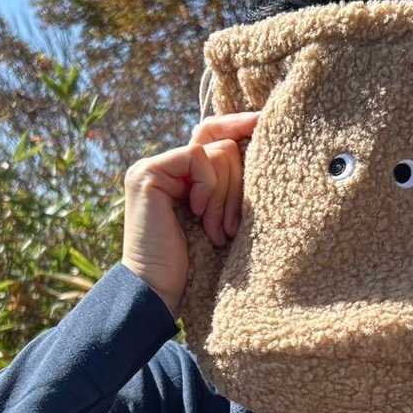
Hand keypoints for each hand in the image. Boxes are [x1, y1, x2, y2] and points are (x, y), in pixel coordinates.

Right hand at [122, 110, 260, 319]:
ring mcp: (153, 167)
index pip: (214, 134)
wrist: (160, 291)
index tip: (265, 122)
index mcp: (180, 174)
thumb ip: (229, 182)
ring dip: (225, 196)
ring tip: (216, 231)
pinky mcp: (148, 173)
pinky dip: (209, 188)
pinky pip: (198, 158)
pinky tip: (199, 215)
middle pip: (222, 145)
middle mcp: (165, 165)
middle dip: (236, 187)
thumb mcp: (221, 217)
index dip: (239, 125)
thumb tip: (259, 143)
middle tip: (229, 228)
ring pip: (217, 152)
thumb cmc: (197, 265)